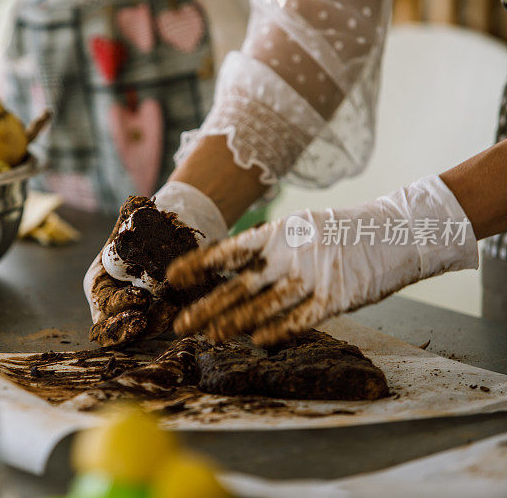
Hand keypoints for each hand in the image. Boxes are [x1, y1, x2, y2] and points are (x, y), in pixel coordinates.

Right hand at [84, 197, 176, 346]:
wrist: (168, 230)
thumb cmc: (142, 226)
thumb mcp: (133, 220)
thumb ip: (130, 216)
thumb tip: (136, 203)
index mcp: (100, 284)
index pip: (102, 305)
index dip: (117, 306)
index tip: (139, 298)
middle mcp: (115, 303)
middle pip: (111, 329)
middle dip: (124, 329)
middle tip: (141, 321)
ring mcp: (136, 312)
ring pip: (138, 331)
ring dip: (152, 325)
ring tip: (168, 311)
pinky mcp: (158, 316)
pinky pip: (161, 325)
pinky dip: (169, 319)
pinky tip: (179, 307)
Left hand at [168, 175, 478, 345]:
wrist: (398, 232)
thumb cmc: (344, 234)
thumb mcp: (301, 230)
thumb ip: (270, 251)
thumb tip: (231, 273)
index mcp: (280, 233)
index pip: (230, 250)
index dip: (200, 264)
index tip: (173, 277)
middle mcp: (291, 253)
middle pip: (240, 284)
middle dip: (208, 305)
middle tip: (181, 323)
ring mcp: (314, 274)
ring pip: (266, 304)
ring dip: (235, 322)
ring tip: (210, 336)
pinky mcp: (338, 296)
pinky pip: (301, 318)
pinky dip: (279, 330)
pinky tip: (257, 341)